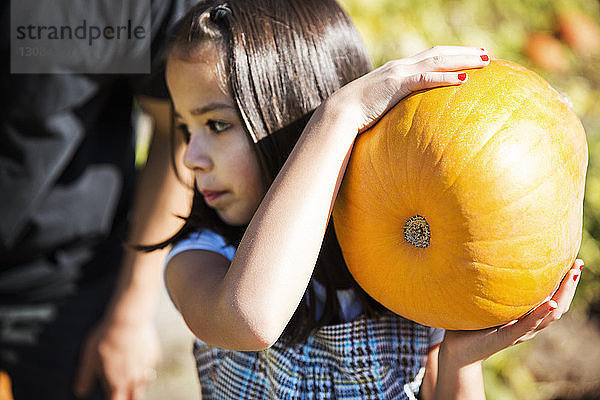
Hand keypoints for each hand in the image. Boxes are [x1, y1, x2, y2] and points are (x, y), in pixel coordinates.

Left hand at [73, 318, 160, 399]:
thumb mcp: (89, 357)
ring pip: (144, 386)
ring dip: (136, 385)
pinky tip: (137, 358)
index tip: (109, 397)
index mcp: (117, 383)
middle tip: (121, 391)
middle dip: (128, 398)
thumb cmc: (107, 336)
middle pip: (135, 399)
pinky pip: (150, 370)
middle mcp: (134, 379)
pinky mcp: (155, 357)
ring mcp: (147, 369)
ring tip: (128, 374)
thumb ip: (85, 378)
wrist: (129, 318)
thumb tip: (81, 392)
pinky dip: (144, 369)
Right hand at [325, 45, 489, 133]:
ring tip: (483, 61)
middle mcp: (400, 66)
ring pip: (436, 61)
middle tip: (487, 54)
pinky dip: (444, 78)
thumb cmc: (357, 115)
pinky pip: (424, 79)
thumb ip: (396, 109)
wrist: (339, 112)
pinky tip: (462, 79)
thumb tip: (409, 124)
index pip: (430, 57)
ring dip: (461, 59)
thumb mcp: (381, 108)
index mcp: (397, 70)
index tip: (471, 57)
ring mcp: (397, 73)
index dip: (452, 55)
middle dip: (464, 52)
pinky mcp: (395, 84)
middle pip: (438, 54)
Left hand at [440, 259, 583, 366]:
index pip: (552, 298)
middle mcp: (527, 325)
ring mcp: (519, 332)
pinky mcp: (506, 336)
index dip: (565, 282)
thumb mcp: (487, 302)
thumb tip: (495, 255)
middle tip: (579, 264)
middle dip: (570, 285)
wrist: (457, 351)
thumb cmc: (470, 324)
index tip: (574, 262)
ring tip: (572, 275)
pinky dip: (540, 314)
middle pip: (558, 305)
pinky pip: (526, 324)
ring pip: (550, 315)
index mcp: (525, 316)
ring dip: (562, 295)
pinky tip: (550, 303)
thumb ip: (496, 285)